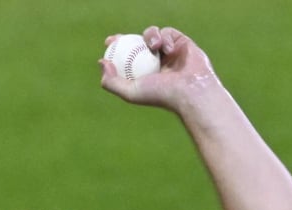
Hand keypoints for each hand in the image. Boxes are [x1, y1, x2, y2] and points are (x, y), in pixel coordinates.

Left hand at [99, 26, 219, 112]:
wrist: (190, 91)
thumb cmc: (161, 94)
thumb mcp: (130, 92)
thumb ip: (111, 82)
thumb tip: (101, 62)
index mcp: (144, 73)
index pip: (127, 57)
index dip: (116, 48)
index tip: (108, 43)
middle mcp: (156, 62)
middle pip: (137, 43)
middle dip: (126, 38)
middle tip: (118, 38)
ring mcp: (169, 52)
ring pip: (152, 35)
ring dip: (150, 36)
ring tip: (153, 47)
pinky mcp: (182, 43)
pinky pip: (168, 32)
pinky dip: (165, 38)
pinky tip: (168, 49)